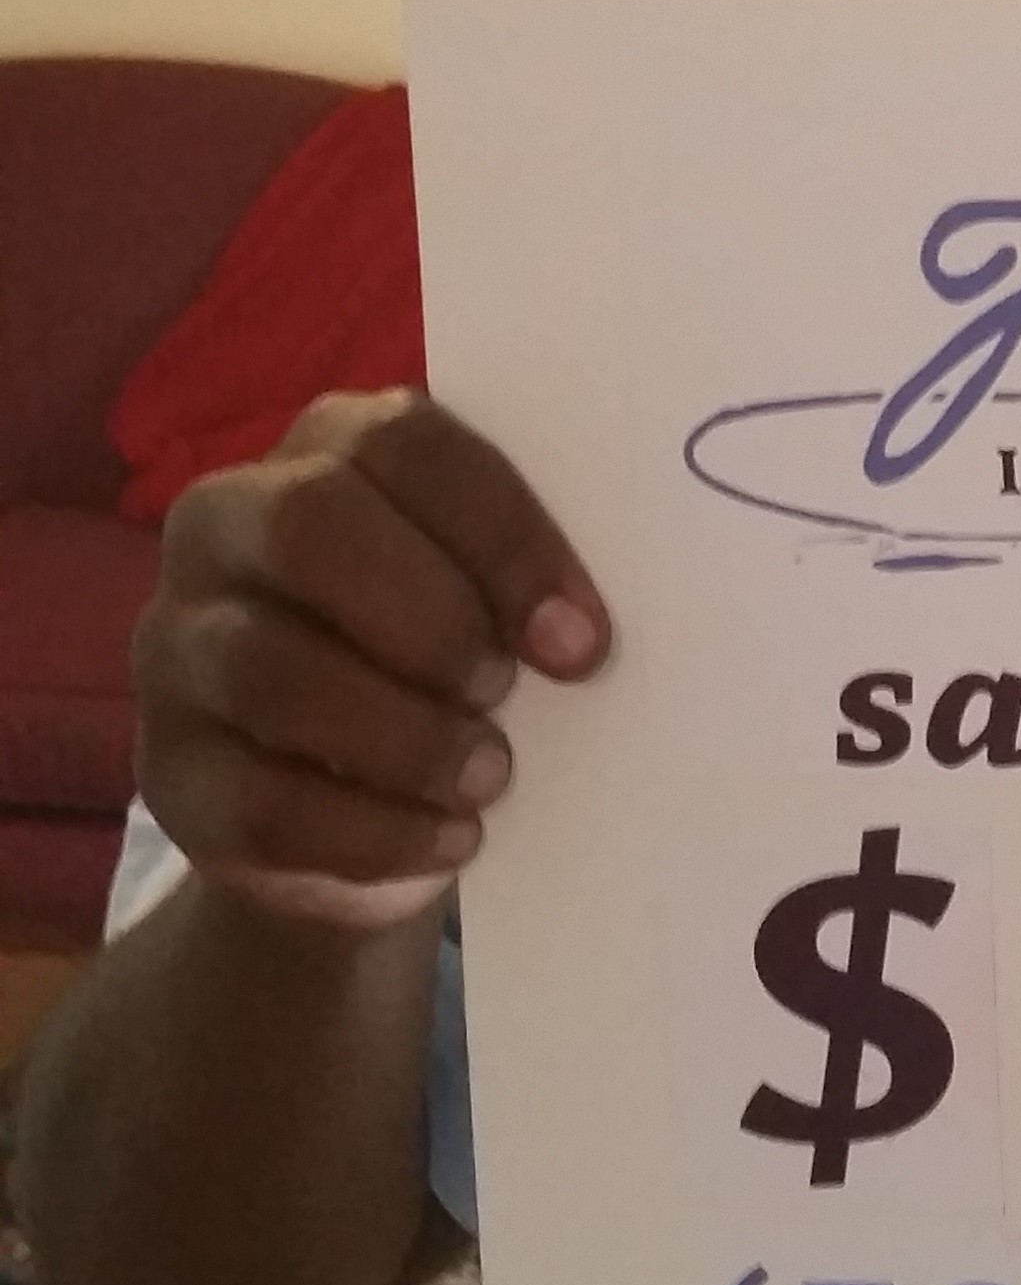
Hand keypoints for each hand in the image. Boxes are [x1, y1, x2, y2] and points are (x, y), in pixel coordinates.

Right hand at [133, 390, 608, 933]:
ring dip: (405, 734)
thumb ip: (518, 588)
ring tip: (489, 778)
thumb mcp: (486, 609)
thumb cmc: (446, 669)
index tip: (582, 637)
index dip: (501, 535)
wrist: (356, 817)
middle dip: (432, 617)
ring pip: (272, 669)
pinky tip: (448, 841)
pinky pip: (261, 801)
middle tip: (508, 690)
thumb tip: (585, 634)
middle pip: (310, 525)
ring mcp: (177, 648)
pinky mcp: (170, 774)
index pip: (406, 443)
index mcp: (325, 449)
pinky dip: (374, 831)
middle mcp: (224, 525)